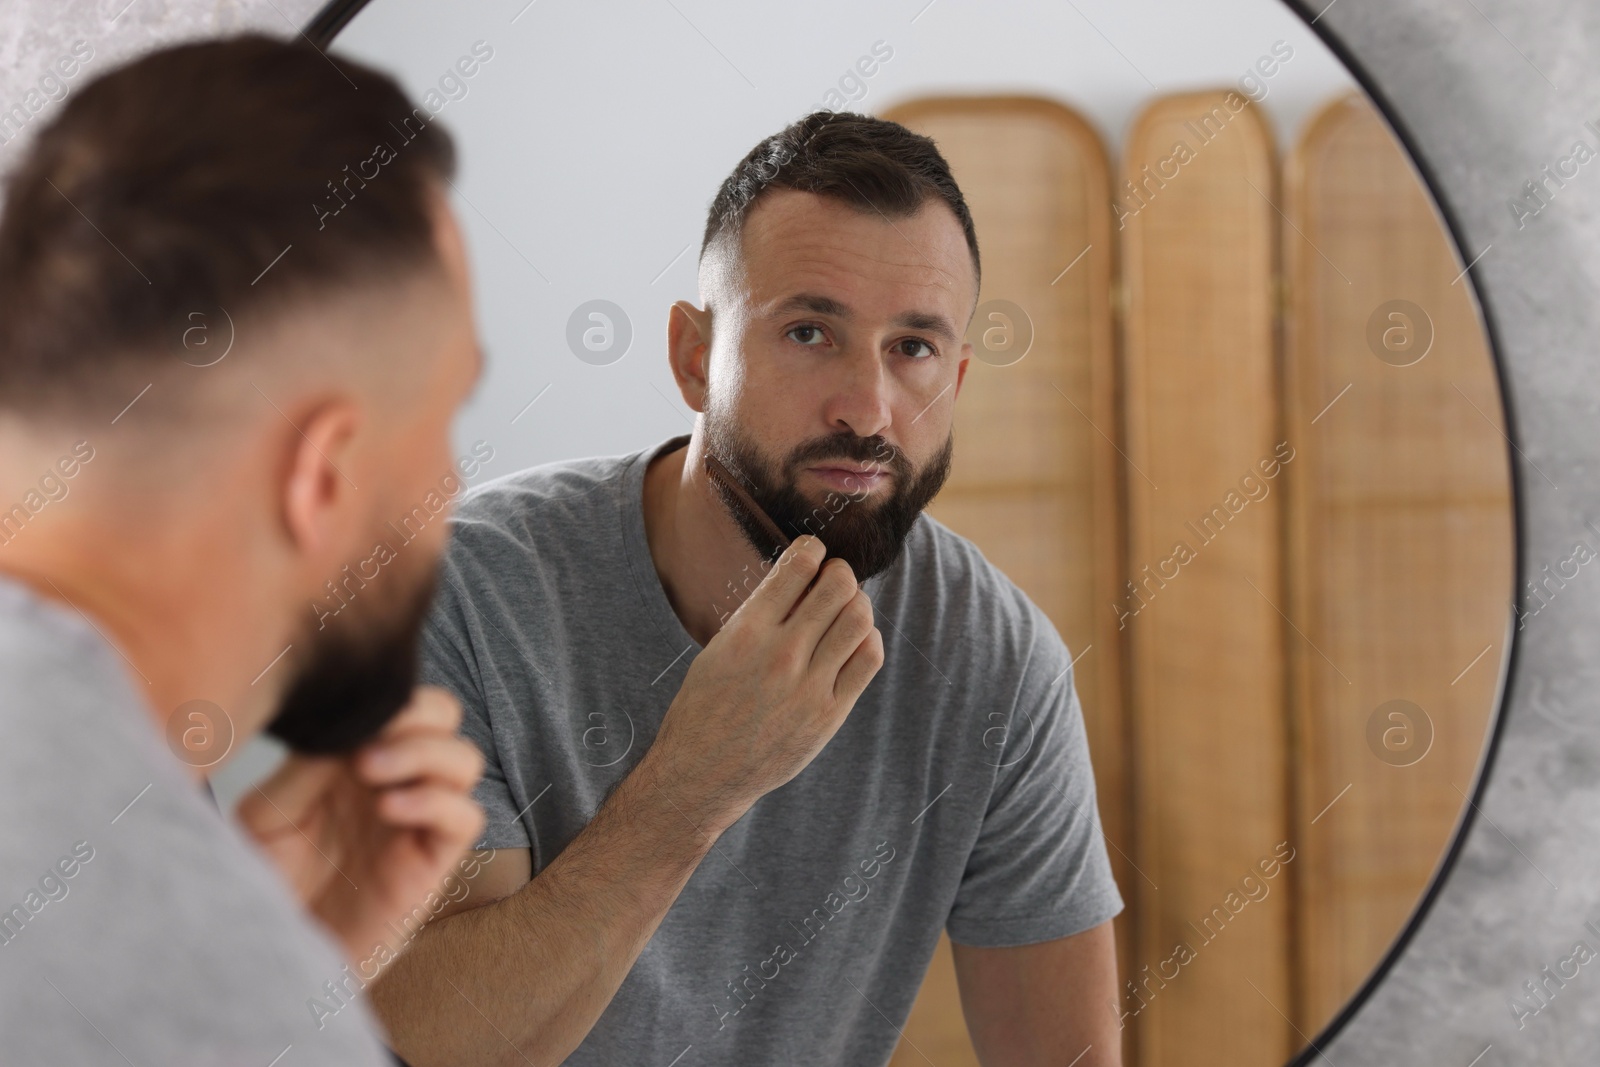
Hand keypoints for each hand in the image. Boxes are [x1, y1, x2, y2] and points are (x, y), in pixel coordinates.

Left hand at [235, 686, 485, 968]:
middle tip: (368, 737)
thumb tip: (345, 723)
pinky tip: (388, 809)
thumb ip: (307, 766)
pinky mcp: (433, 862)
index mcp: (362, 757)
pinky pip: (466, 817)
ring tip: (370, 772)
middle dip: (415, 714)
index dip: (390, 692)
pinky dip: (435, 801)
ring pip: (465, 760)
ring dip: (423, 754)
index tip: (349, 709)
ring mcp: (420, 820)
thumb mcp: (269, 815)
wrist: (274, 950)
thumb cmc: (270, 884)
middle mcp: (399, 781)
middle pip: (446, 716)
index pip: (404, 699)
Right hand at [647, 535, 883, 829]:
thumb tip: (802, 577)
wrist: (703, 772)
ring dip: (857, 605)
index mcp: (746, 631)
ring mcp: (808, 687)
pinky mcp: (828, 714)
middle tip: (833, 583)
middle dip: (840, 574)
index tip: (812, 556)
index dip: (813, 550)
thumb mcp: (720, 650)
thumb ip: (760, 615)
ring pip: (859, 618)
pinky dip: (867, 640)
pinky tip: (852, 643)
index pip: (799, 565)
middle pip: (839, 586)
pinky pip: (868, 659)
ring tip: (844, 612)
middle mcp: (781, 655)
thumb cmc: (705, 706)